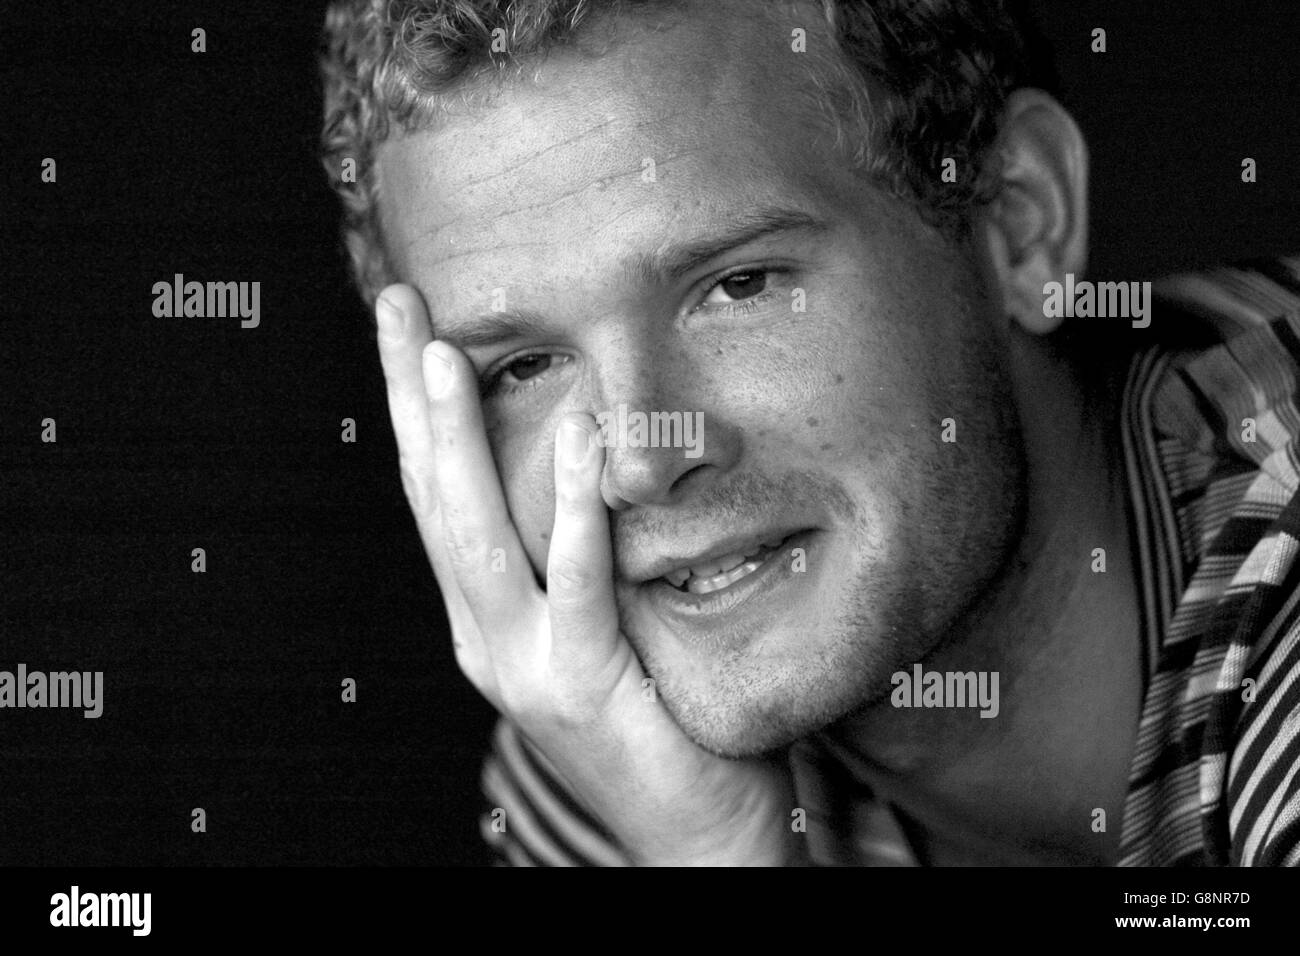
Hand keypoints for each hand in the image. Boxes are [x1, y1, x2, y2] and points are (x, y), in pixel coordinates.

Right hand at [374, 283, 802, 864]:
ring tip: (442, 351)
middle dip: (407, 400)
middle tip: (395, 304)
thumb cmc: (660, 721)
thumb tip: (598, 463)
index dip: (413, 414)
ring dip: (454, 438)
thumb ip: (579, 562)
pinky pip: (575, 581)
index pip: (436, 500)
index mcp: (487, 621)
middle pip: (431, 500)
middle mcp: (485, 638)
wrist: (694, 834)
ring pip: (474, 533)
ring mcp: (524, 665)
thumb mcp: (601, 632)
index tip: (404, 331)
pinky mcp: (583, 683)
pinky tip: (570, 435)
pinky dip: (567, 505)